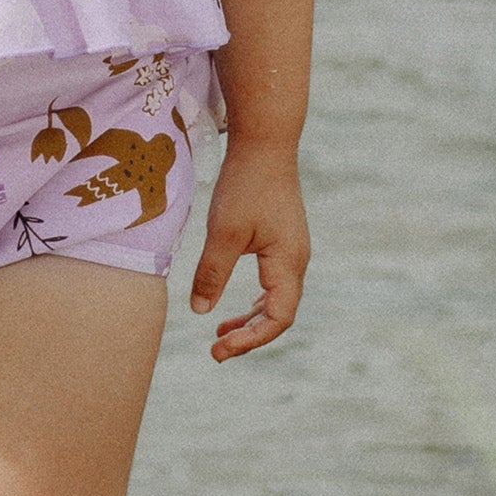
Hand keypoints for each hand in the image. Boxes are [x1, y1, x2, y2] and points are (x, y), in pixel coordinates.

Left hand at [187, 139, 308, 360]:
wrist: (265, 144)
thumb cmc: (245, 186)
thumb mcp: (224, 233)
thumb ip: (212, 274)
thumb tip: (200, 312)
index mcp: (288, 263)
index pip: (277, 318)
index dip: (250, 340)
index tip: (218, 349)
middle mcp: (296, 261)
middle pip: (279, 314)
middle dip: (249, 336)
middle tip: (215, 351)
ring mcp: (292, 250)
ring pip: (276, 300)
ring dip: (251, 320)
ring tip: (221, 334)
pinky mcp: (282, 240)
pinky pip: (273, 283)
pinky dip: (255, 301)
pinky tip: (232, 304)